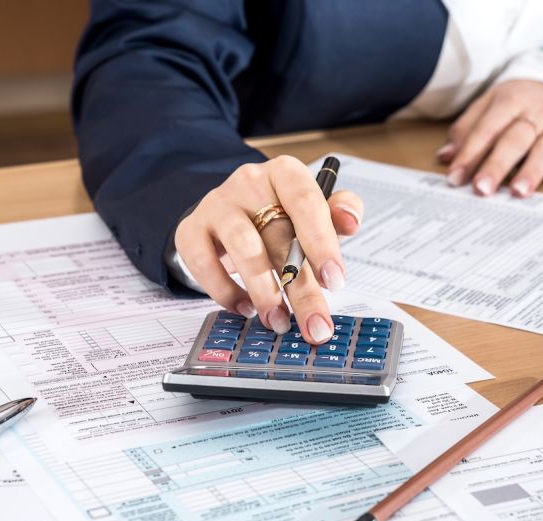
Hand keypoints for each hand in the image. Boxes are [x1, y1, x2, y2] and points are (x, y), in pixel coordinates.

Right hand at [174, 155, 363, 343]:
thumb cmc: (280, 216)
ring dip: (264, 291)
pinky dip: (226, 291)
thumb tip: (351, 220)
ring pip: (243, 248)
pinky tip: (246, 308)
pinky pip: (205, 263)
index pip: (307, 202)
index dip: (322, 243)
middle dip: (301, 289)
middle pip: (279, 236)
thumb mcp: (313, 212)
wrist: (229, 214)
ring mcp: (217, 204)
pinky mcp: (191, 230)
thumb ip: (338, 213)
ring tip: (278, 322)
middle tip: (315, 325)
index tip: (335, 281)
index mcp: (286, 173)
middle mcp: (250, 182)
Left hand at [438, 80, 542, 197]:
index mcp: (508, 100)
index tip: (455, 178)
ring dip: (533, 170)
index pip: (486, 129)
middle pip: (514, 139)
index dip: (470, 154)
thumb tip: (445, 157)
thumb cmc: (518, 104)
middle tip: (482, 189)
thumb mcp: (489, 107)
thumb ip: (467, 131)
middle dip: (497, 165)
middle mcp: (535, 111)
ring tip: (519, 192)